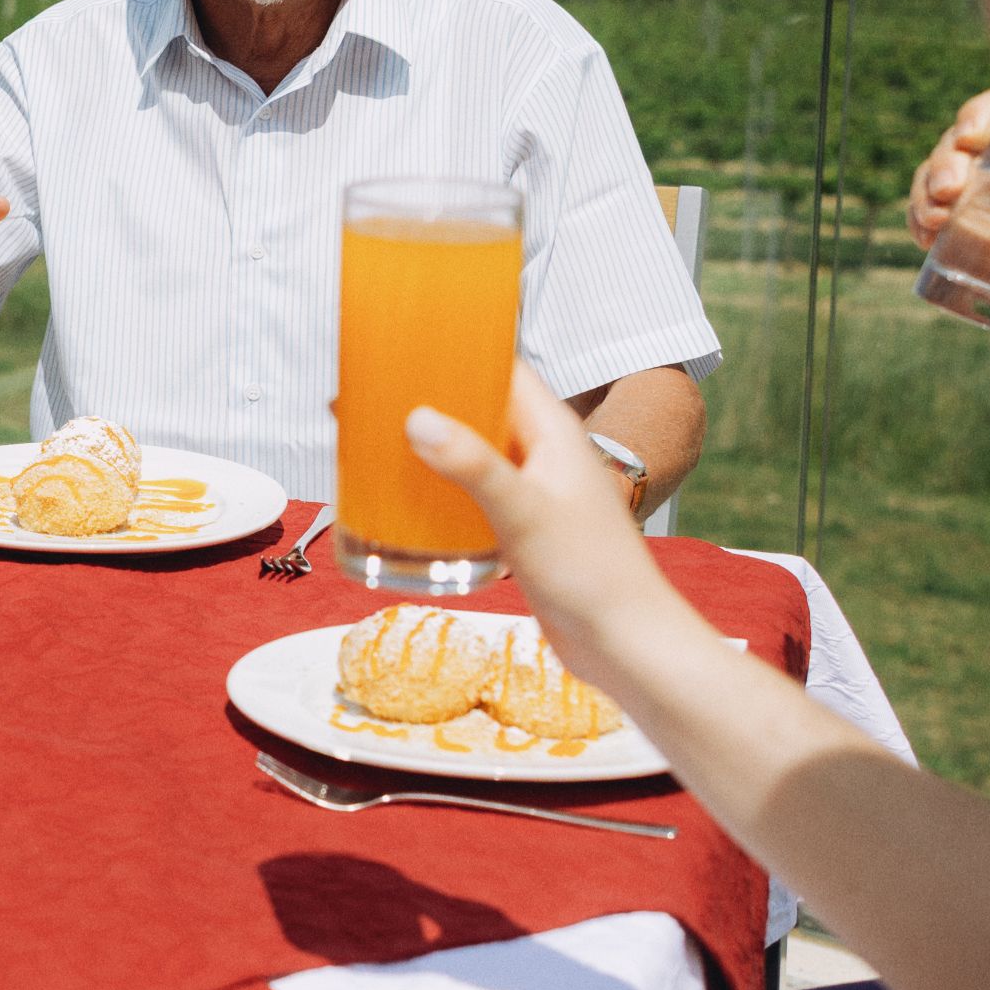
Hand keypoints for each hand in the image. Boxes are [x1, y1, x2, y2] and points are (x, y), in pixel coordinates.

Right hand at [400, 364, 696, 703]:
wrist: (625, 641)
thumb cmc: (591, 573)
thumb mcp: (525, 513)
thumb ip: (473, 465)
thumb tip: (416, 418)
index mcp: (553, 431)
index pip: (502, 368)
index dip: (455, 352)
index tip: (400, 347)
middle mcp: (542, 453)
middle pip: (478, 408)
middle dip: (428, 401)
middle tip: (364, 400)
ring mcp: (532, 490)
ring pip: (471, 452)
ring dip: (429, 447)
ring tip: (370, 444)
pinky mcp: (521, 526)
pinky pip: (472, 492)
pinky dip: (439, 488)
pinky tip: (404, 499)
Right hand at [903, 85, 989, 246]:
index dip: (978, 117)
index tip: (971, 139)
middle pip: (956, 144)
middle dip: (945, 164)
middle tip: (949, 190)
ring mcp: (974, 180)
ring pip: (934, 175)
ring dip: (928, 196)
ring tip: (937, 221)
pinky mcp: (959, 211)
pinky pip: (927, 208)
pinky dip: (920, 221)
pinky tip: (927, 239)